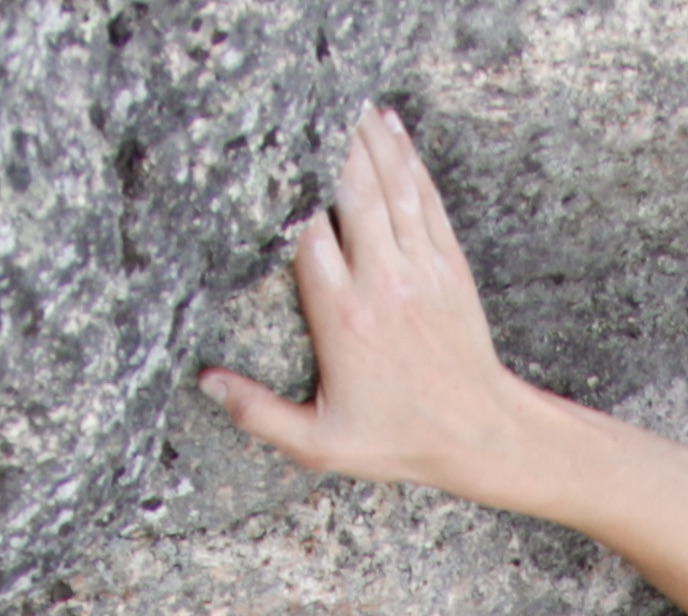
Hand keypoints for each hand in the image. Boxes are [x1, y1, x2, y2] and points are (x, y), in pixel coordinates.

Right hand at [202, 104, 528, 493]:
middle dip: (330, 143)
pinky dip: (407, 158)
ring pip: (391, 183)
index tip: (269, 161)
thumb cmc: (401, 440)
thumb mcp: (323, 442)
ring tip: (345, 100)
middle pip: (351, 191)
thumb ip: (261, 414)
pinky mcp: (449, 264)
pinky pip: (425, 196)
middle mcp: (382, 282)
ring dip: (367, 136)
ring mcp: (420, 268)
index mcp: (344, 318)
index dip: (288, 191)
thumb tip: (206, 383)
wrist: (481, 433)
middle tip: (309, 105)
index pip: (307, 234)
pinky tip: (389, 127)